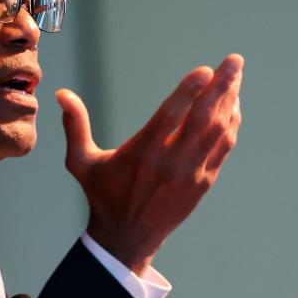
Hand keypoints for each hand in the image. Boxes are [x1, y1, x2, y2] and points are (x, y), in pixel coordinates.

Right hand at [56, 54, 242, 274]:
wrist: (127, 237)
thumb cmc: (103, 194)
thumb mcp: (81, 162)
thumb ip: (75, 126)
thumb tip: (61, 94)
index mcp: (142, 153)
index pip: (170, 116)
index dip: (189, 91)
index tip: (205, 69)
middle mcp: (170, 163)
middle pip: (203, 118)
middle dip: (222, 86)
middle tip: (235, 60)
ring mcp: (191, 174)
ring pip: (217, 131)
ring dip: (230, 101)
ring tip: (236, 75)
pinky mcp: (203, 183)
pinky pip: (223, 148)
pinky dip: (231, 125)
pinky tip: (233, 105)